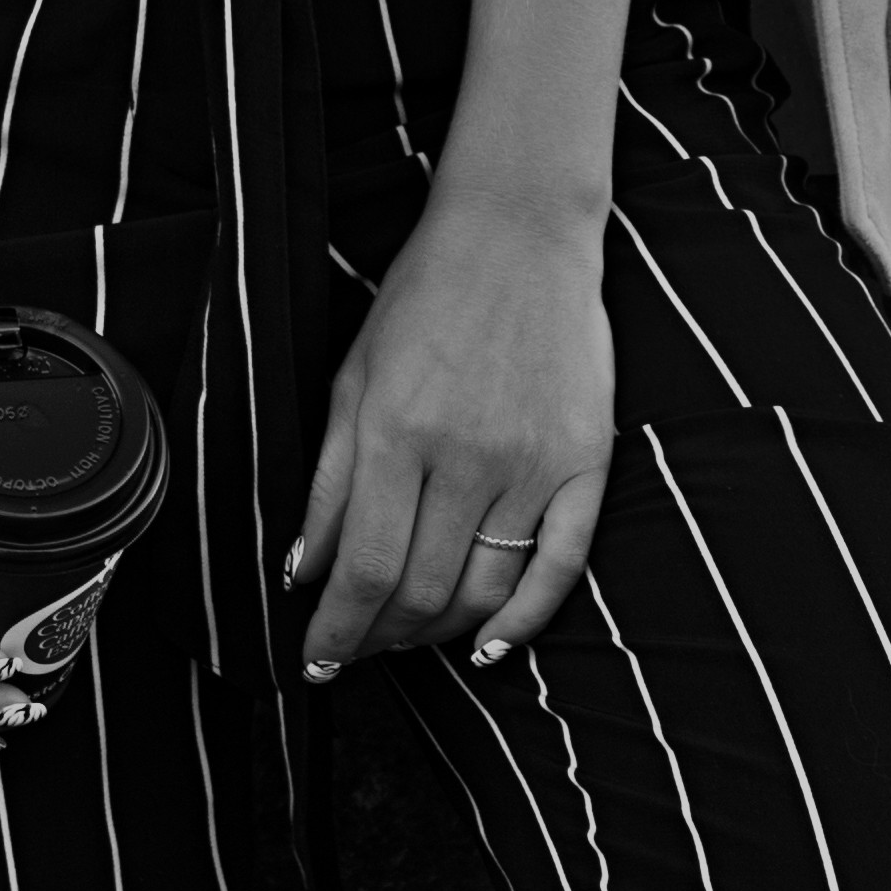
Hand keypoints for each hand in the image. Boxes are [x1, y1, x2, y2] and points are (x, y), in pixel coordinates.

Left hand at [288, 184, 613, 678]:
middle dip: (380, 638)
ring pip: (484, 592)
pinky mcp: (586, 464)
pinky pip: (560, 568)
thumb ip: (329, 478)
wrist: (519, 233)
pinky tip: (489, 647)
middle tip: (356, 648)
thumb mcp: (354, 374)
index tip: (316, 656)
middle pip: (421, 592)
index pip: (364, 568)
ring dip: (438, 634)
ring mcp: (534, 464)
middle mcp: (467, 457)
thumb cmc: (424, 296)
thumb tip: (303, 570)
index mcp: (397, 430)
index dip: (336, 628)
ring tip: (406, 639)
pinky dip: (523, 622)